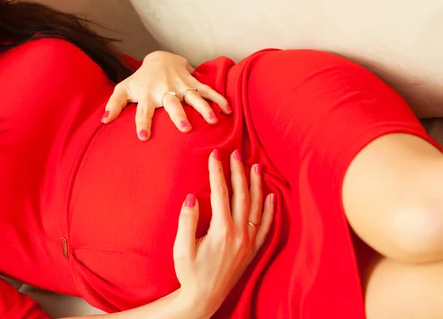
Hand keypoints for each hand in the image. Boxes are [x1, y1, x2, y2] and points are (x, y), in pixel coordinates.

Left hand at [101, 51, 231, 140]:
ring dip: (203, 107)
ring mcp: (180, 85)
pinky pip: (207, 90)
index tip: (144, 136)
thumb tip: (105, 121)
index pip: (143, 111)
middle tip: (185, 128)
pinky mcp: (193, 81)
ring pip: (193, 96)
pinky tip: (229, 110)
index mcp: (147, 95)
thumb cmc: (140, 79)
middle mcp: (164, 90)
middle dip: (178, 115)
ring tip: (213, 120)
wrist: (158, 58)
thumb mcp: (124, 89)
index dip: (143, 123)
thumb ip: (114, 105)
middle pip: (171, 103)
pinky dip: (219, 98)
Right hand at [172, 150, 274, 317]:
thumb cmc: (189, 273)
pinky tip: (271, 197)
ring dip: (256, 185)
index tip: (214, 154)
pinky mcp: (252, 249)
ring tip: (256, 166)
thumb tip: (192, 196)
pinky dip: (269, 209)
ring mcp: (248, 241)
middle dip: (238, 171)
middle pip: (241, 195)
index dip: (217, 171)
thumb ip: (187, 221)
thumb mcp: (181, 249)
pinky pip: (265, 225)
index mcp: (221, 231)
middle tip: (236, 153)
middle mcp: (239, 234)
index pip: (220, 193)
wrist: (203, 298)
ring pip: (256, 206)